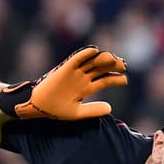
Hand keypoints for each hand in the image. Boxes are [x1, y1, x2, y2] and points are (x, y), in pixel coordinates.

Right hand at [0, 45, 127, 120]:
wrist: (38, 105)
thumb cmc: (56, 110)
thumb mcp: (77, 113)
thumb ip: (93, 111)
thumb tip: (110, 108)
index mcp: (86, 88)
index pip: (105, 80)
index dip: (116, 79)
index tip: (125, 80)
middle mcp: (82, 77)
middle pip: (101, 68)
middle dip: (113, 66)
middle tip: (124, 65)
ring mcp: (74, 72)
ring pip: (91, 61)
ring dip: (102, 59)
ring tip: (113, 58)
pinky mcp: (64, 68)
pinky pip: (76, 58)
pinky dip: (84, 54)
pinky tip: (94, 51)